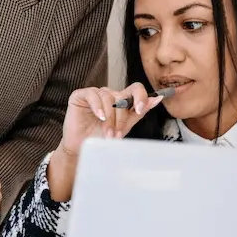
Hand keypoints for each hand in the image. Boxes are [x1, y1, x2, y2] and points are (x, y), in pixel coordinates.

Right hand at [49, 83, 164, 200]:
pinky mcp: (80, 95)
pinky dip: (98, 107)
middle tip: (116, 134)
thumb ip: (138, 113)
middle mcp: (109, 94)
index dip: (140, 96)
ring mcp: (95, 94)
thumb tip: (156, 99)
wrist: (82, 147)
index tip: (139, 110)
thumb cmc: (100, 136)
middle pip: (122, 97)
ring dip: (109, 119)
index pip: (135, 89)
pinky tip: (99, 117)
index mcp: (121, 100)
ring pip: (108, 98)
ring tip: (107, 133)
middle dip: (121, 118)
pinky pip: (93, 95)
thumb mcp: (124, 126)